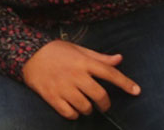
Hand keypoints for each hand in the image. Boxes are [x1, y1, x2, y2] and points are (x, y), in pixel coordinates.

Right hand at [22, 40, 139, 119]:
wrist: (27, 54)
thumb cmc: (55, 51)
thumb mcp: (77, 49)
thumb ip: (99, 57)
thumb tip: (119, 59)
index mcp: (83, 61)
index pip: (109, 72)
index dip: (125, 82)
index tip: (136, 91)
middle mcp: (75, 74)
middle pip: (99, 95)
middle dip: (105, 103)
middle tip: (103, 104)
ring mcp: (63, 86)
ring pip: (85, 106)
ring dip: (88, 109)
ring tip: (84, 105)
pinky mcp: (51, 96)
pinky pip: (69, 113)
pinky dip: (74, 114)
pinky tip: (73, 109)